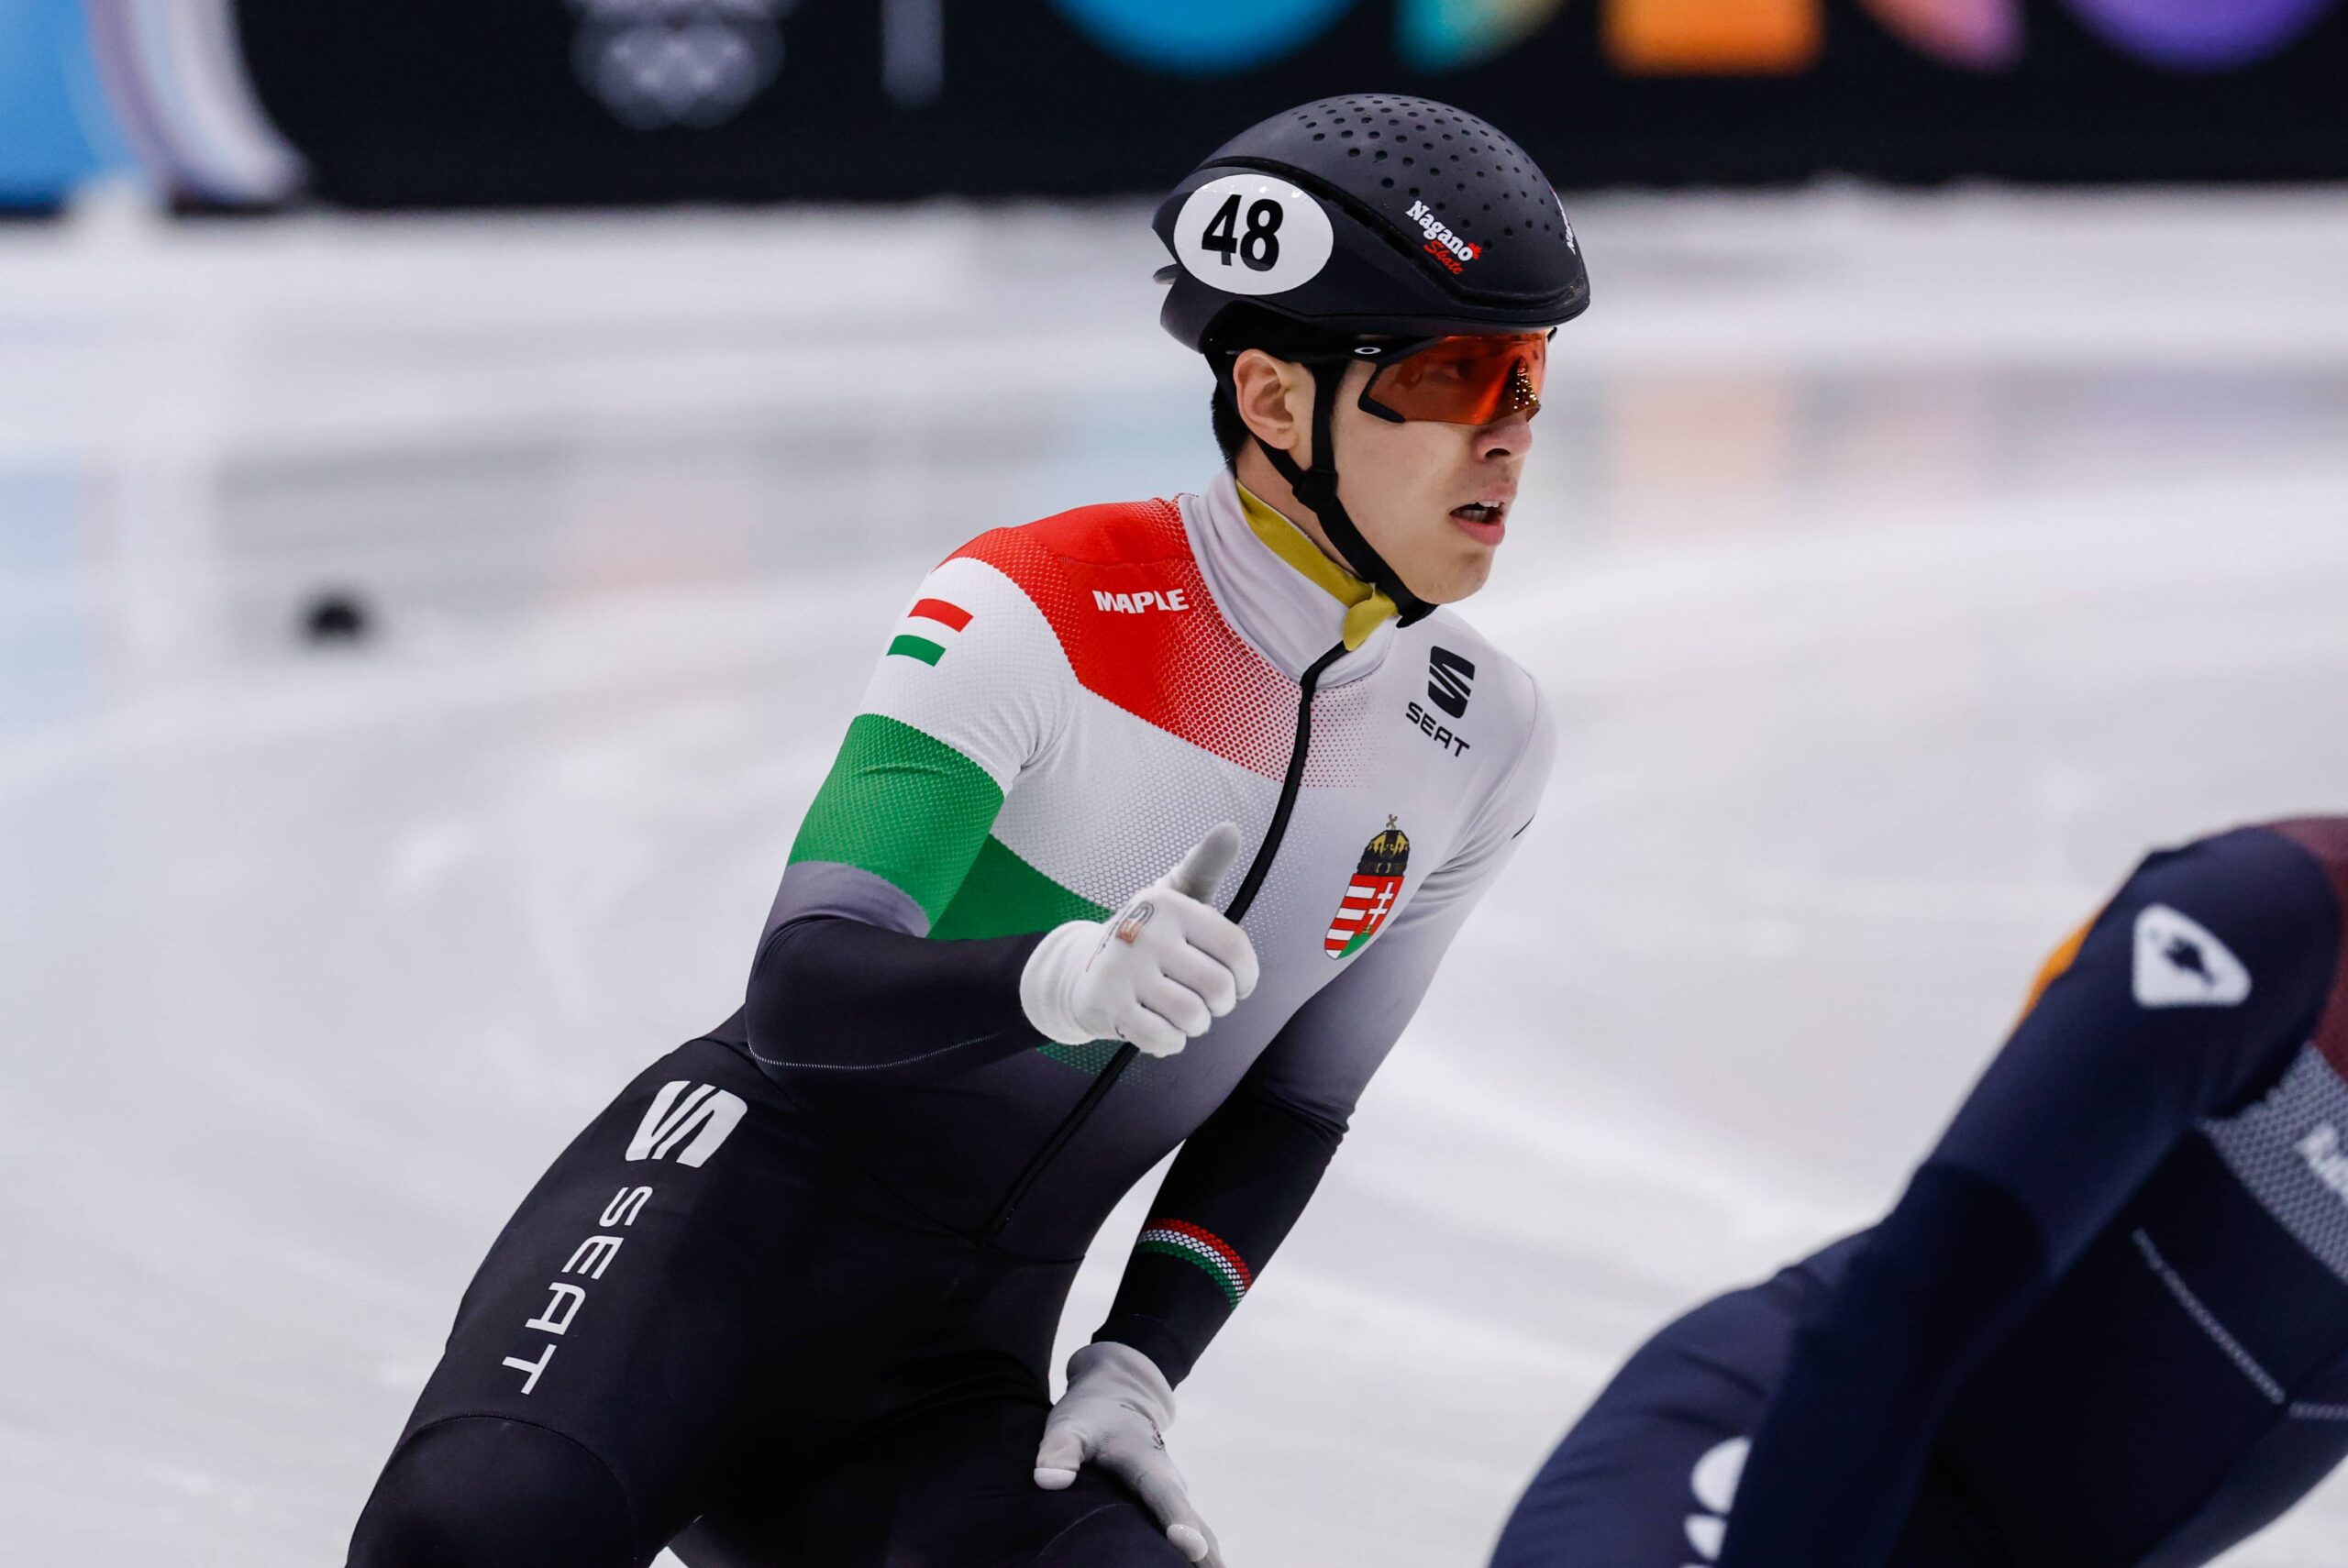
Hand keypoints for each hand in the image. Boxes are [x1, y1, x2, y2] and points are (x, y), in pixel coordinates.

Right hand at [1019, 824, 1259, 1057]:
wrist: (1079, 969)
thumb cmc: (1148, 936)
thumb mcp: (1176, 898)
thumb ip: (1205, 867)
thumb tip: (1230, 829)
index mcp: (1170, 904)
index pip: (1235, 949)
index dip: (1246, 978)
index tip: (1238, 985)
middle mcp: (1145, 930)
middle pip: (1218, 988)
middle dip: (1218, 1006)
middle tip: (1203, 1001)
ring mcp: (1123, 968)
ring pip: (1191, 1016)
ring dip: (1194, 1026)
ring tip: (1184, 1016)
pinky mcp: (1106, 1003)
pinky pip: (1161, 1038)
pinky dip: (1169, 1043)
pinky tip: (1161, 1030)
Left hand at [1034, 1341, 1222, 1564]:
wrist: (1119, 1396)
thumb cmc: (1091, 1415)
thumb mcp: (1070, 1425)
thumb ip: (1059, 1449)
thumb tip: (1048, 1481)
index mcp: (1148, 1465)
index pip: (1166, 1498)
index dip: (1180, 1524)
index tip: (1193, 1548)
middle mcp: (1171, 1483)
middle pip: (1197, 1527)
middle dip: (1207, 1558)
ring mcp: (1175, 1497)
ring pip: (1203, 1536)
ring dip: (1209, 1562)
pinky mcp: (1172, 1508)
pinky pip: (1194, 1538)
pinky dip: (1201, 1560)